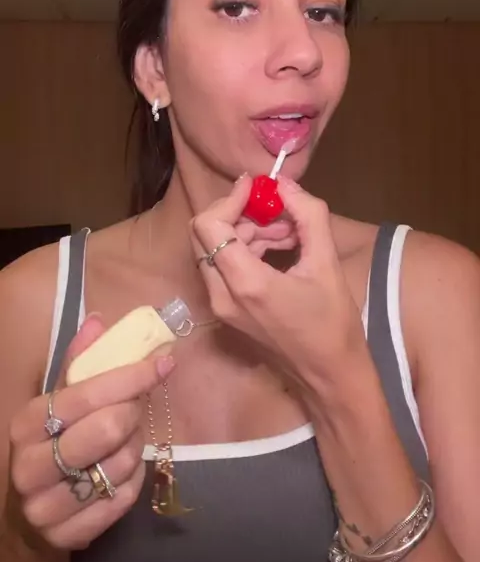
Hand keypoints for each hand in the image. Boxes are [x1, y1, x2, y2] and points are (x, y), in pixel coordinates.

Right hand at [9, 315, 173, 549]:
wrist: (29, 512)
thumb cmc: (50, 443)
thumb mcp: (58, 401)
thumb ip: (79, 363)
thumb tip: (99, 320)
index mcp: (27, 423)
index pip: (87, 393)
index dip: (131, 376)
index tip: (163, 363)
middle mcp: (29, 465)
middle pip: (108, 428)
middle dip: (133, 413)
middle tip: (136, 407)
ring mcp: (47, 505)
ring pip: (120, 465)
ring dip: (135, 447)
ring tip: (126, 440)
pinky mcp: (68, 534)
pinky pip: (123, 497)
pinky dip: (134, 479)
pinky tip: (123, 469)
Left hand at [191, 175, 365, 393]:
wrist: (330, 378)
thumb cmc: (333, 324)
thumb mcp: (327, 263)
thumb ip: (308, 215)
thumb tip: (285, 184)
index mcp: (245, 282)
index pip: (209, 225)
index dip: (229, 198)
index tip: (257, 188)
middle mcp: (222, 295)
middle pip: (203, 235)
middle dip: (236, 214)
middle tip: (273, 211)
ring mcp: (220, 307)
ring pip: (213, 250)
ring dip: (244, 232)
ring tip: (288, 232)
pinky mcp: (226, 313)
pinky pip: (222, 268)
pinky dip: (244, 250)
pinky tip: (280, 249)